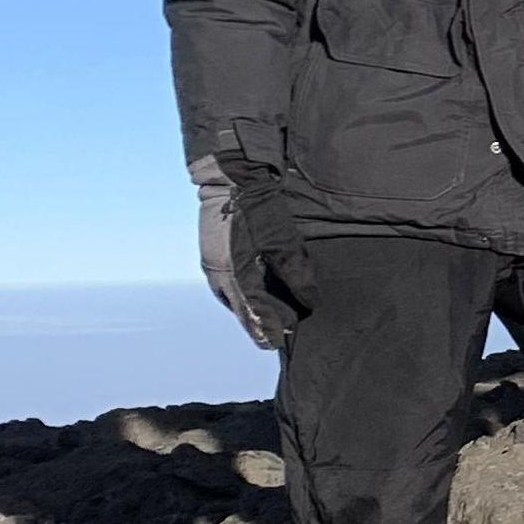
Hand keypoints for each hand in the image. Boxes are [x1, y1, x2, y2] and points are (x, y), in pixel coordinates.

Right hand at [191, 156, 307, 347]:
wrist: (231, 179)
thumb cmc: (260, 209)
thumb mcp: (284, 241)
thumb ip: (296, 272)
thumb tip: (310, 302)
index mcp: (233, 275)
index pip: (251, 313)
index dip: (265, 329)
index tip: (276, 344)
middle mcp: (219, 275)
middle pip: (242, 308)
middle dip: (260, 320)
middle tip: (281, 332)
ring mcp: (214, 265)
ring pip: (234, 296)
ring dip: (252, 306)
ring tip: (274, 315)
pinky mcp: (214, 255)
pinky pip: (230, 283)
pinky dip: (245, 291)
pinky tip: (259, 291)